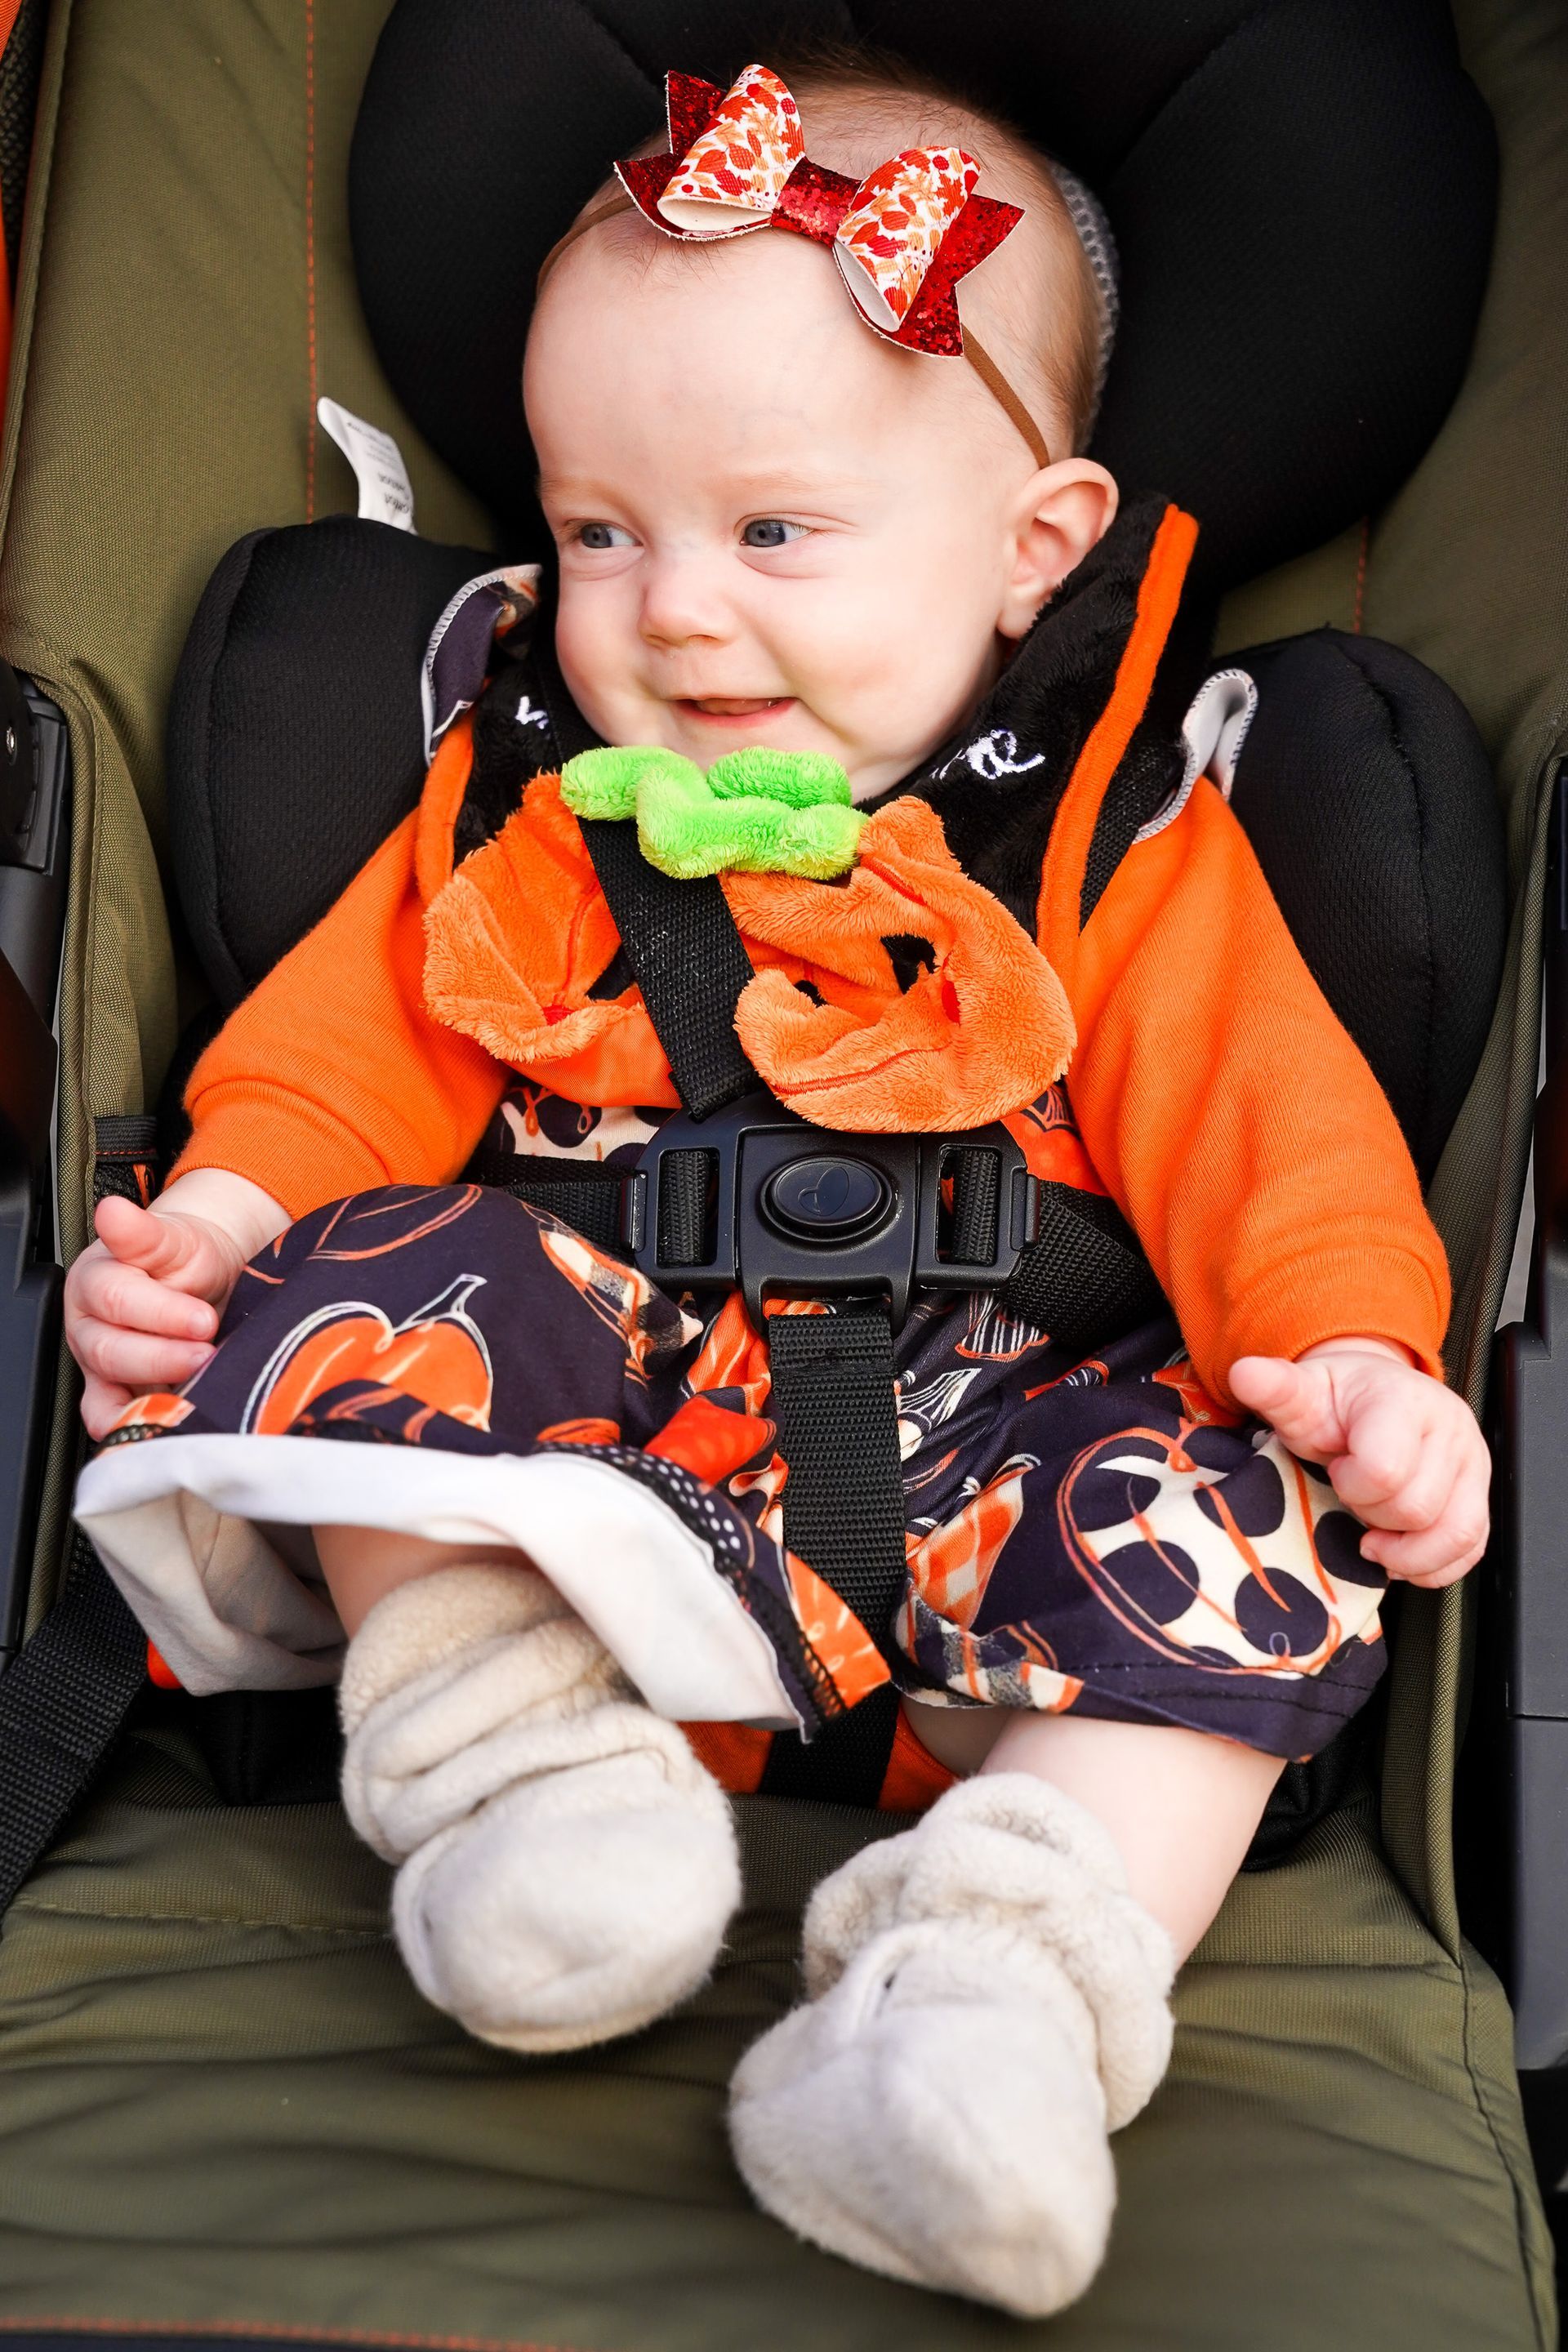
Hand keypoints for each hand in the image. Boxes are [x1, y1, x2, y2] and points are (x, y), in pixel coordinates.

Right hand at [65, 1170, 286, 1438]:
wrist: (204, 1277)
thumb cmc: (186, 1258)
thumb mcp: (177, 1238)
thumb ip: (147, 1234)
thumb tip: (113, 1212)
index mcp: (96, 1279)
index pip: (117, 1300)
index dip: (161, 1313)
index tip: (203, 1318)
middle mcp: (89, 1325)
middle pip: (111, 1351)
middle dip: (163, 1358)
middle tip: (207, 1354)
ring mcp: (98, 1364)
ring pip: (108, 1391)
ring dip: (154, 1395)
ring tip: (198, 1388)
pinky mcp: (114, 1395)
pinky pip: (113, 1419)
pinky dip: (136, 1426)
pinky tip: (169, 1422)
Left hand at [1228, 1341, 1488, 1586]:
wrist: (1373, 1395)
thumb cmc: (1337, 1401)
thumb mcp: (1302, 1391)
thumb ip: (1276, 1389)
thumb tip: (1244, 1374)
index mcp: (1404, 1401)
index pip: (1385, 1471)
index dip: (1351, 1484)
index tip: (1337, 1468)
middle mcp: (1450, 1430)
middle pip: (1415, 1508)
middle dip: (1372, 1513)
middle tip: (1354, 1492)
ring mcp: (1472, 1465)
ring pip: (1452, 1534)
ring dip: (1404, 1548)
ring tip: (1374, 1529)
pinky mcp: (1480, 1496)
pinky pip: (1470, 1549)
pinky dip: (1431, 1564)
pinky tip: (1400, 1552)